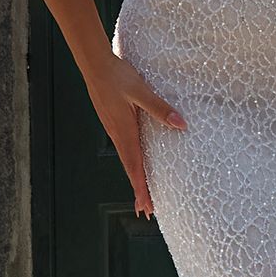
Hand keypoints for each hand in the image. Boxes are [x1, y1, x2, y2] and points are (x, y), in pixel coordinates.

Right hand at [85, 50, 184, 219]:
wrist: (95, 65)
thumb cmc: (118, 76)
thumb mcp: (142, 91)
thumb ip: (160, 108)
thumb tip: (181, 125)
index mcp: (124, 131)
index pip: (135, 167)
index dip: (141, 188)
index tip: (146, 207)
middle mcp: (117, 134)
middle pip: (130, 168)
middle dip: (139, 190)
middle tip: (146, 211)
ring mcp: (113, 129)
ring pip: (126, 159)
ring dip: (135, 177)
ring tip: (142, 193)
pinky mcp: (113, 122)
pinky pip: (124, 148)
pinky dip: (131, 162)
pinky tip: (136, 161)